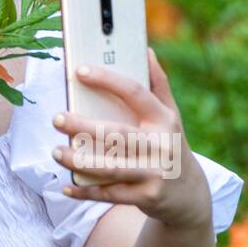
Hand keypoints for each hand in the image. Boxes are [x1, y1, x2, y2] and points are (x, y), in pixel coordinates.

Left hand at [51, 48, 211, 231]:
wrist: (191, 195)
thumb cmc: (170, 144)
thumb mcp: (171, 115)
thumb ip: (158, 84)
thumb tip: (146, 49)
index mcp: (164, 119)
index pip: (135, 92)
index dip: (107, 80)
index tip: (79, 70)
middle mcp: (161, 144)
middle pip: (117, 133)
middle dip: (83, 126)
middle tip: (56, 118)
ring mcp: (155, 172)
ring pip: (111, 167)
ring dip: (79, 161)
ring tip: (55, 152)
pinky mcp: (148, 197)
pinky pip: (111, 194)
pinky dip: (87, 192)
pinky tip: (66, 187)